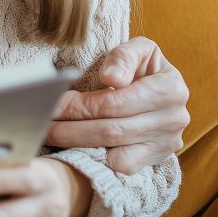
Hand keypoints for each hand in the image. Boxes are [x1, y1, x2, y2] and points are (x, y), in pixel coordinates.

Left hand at [45, 36, 189, 174]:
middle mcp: (173, 118)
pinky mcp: (159, 157)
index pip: (114, 103)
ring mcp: (167, 141)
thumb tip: (111, 78)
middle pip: (111, 130)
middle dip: (70, 129)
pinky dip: (99, 160)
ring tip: (52, 136)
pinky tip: (77, 147)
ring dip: (78, 145)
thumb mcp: (137, 50)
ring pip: (115, 151)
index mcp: (170, 88)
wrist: (161, 87)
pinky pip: (125, 166)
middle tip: (43, 125)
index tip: (52, 105)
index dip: (78, 106)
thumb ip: (123, 57)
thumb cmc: (142, 66)